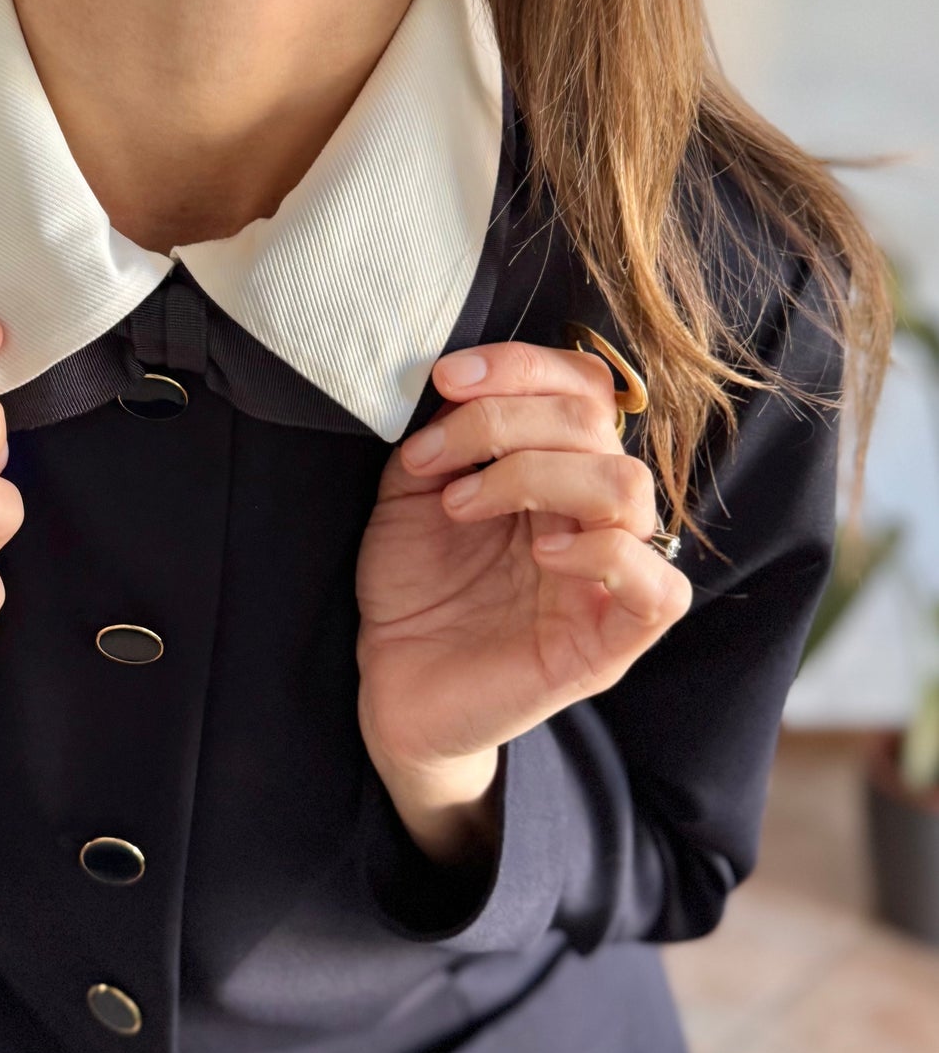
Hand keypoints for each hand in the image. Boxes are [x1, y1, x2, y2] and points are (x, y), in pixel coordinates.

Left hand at [355, 339, 692, 795]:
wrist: (392, 686)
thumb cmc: (413, 589)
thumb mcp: (411, 493)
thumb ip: (442, 436)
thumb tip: (461, 383)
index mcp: (555, 468)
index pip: (583, 386)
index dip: (521, 366)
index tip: (446, 379)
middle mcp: (591, 513)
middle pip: (596, 424)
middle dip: (502, 421)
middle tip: (432, 459)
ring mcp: (609, 578)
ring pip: (627, 487)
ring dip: (535, 475)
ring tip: (462, 506)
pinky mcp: (612, 643)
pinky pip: (660, 587)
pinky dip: (603, 553)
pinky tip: (541, 554)